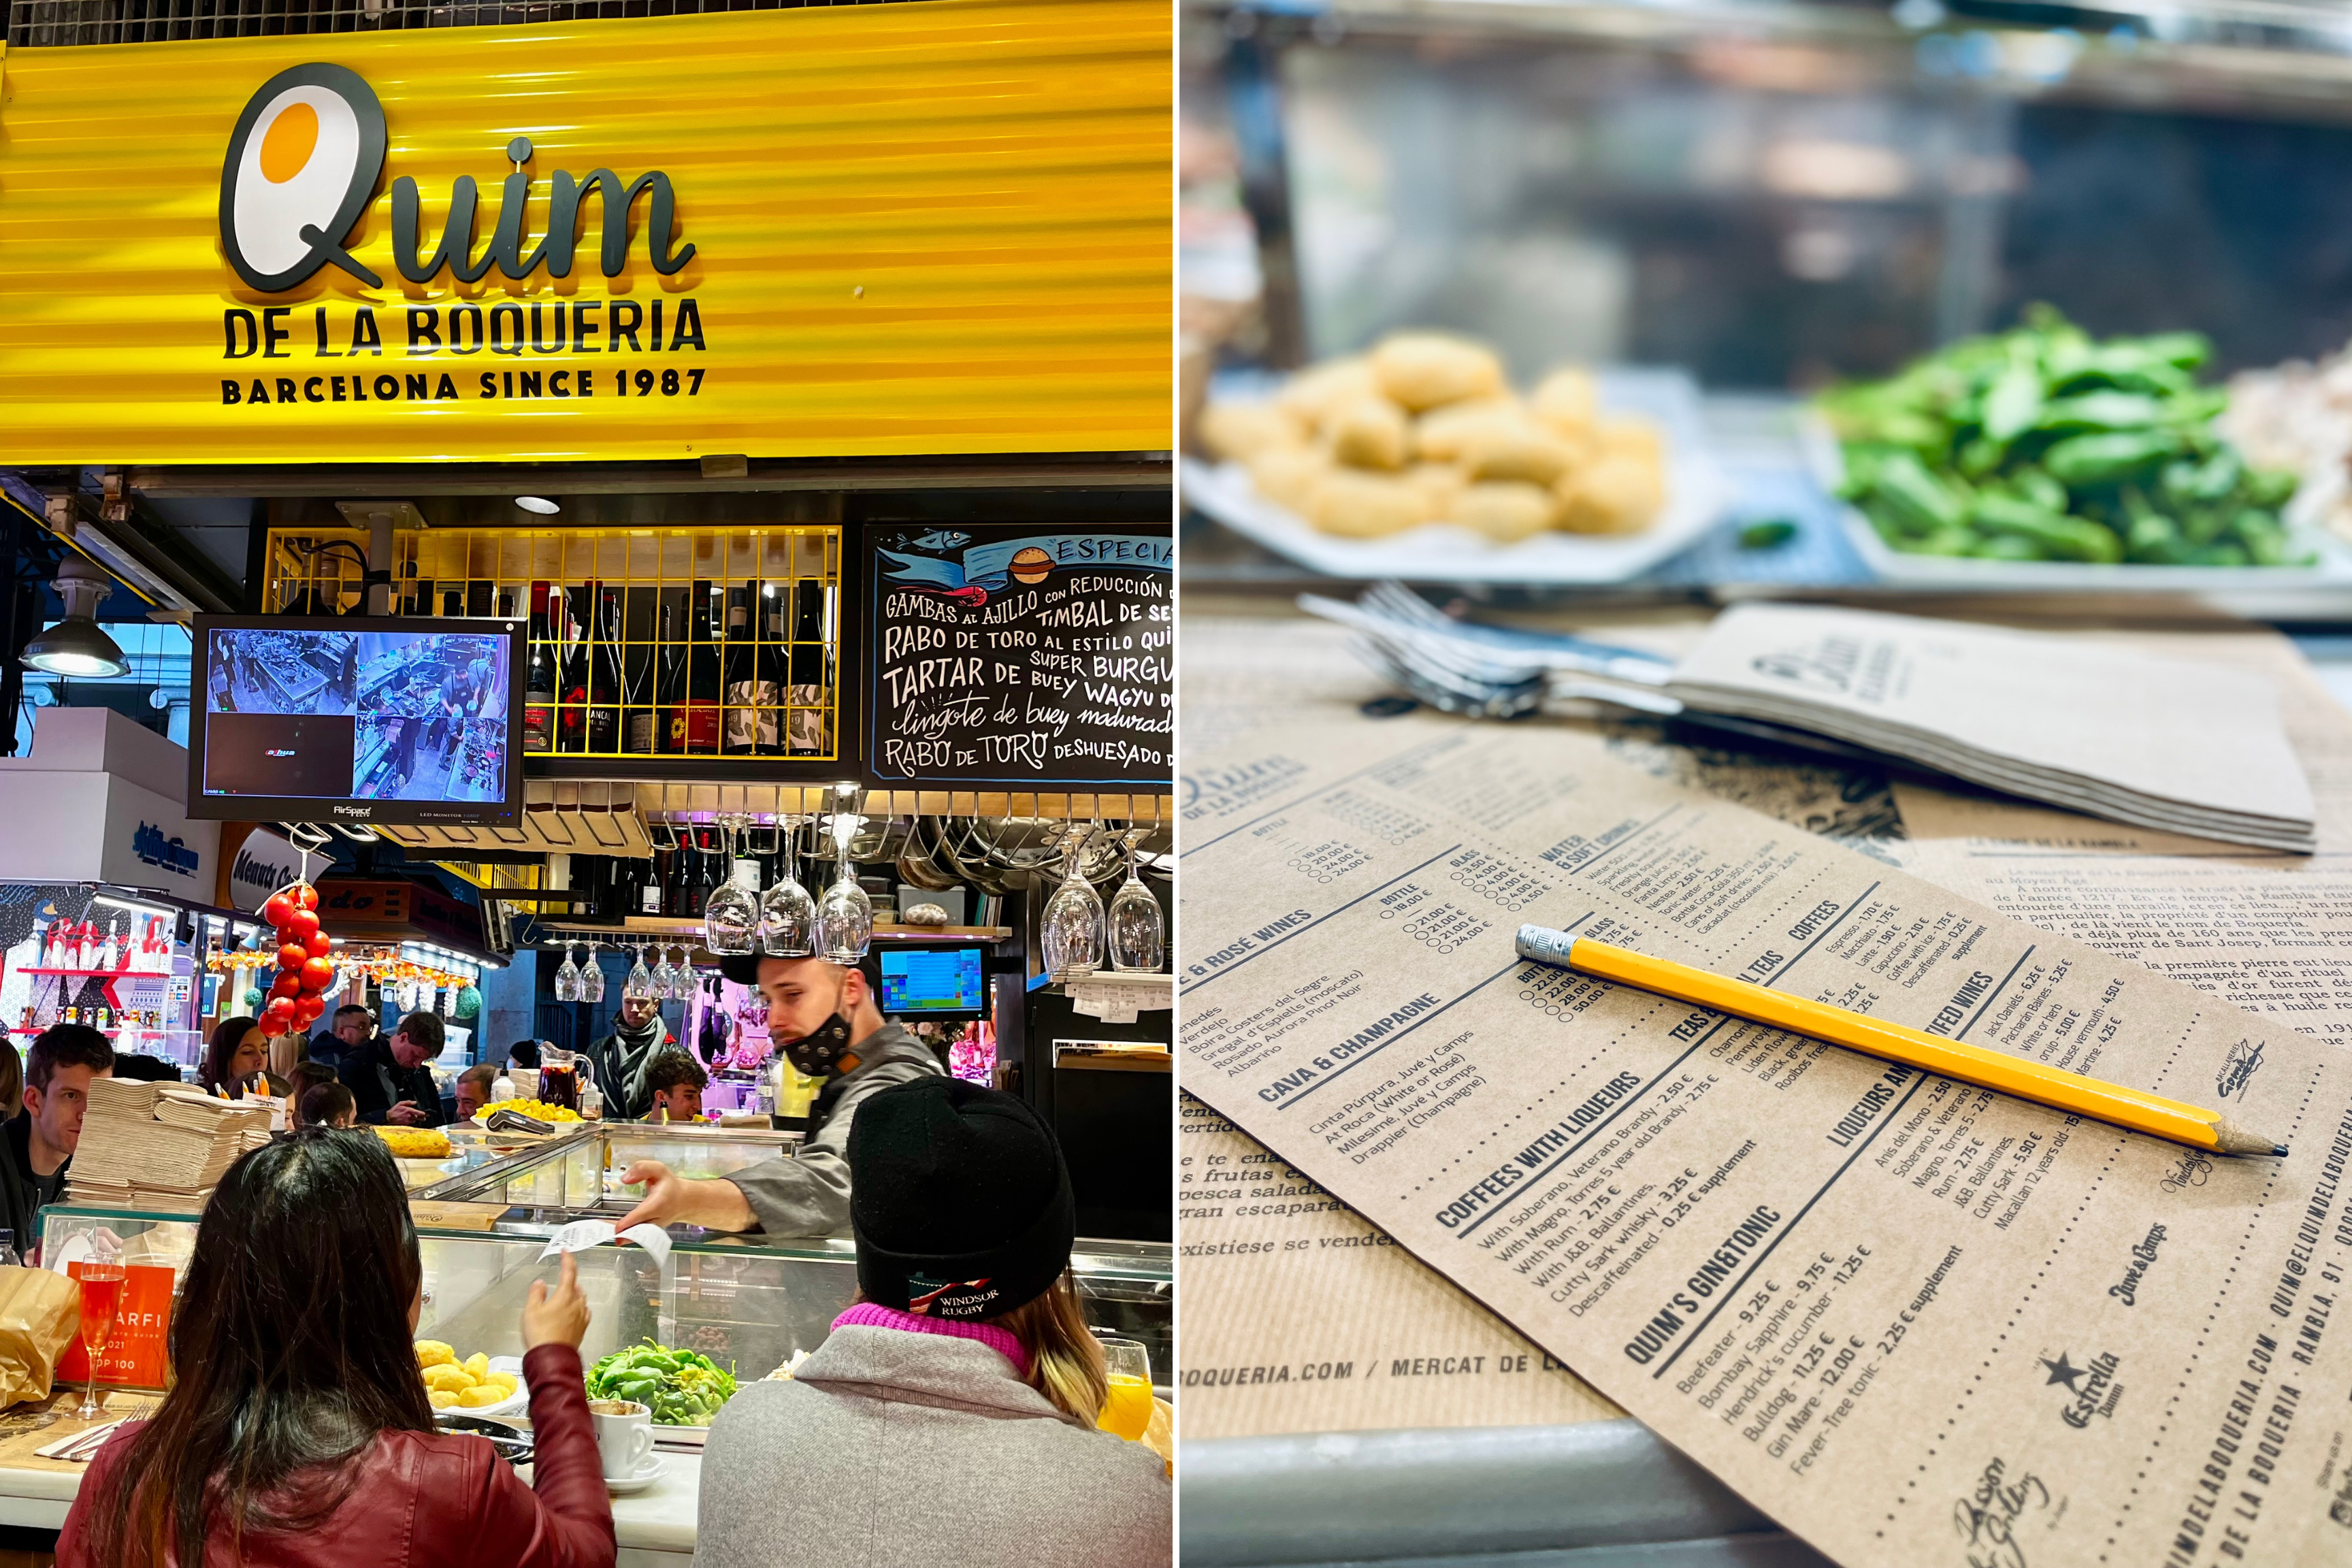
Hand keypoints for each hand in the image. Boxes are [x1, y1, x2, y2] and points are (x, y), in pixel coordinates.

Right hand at [388, 1100, 427, 1124]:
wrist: (388, 1118)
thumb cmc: (394, 1110)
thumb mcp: (400, 1103)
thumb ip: (408, 1102)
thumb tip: (415, 1102)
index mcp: (408, 1110)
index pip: (418, 1112)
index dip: (422, 1113)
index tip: (425, 1114)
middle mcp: (409, 1116)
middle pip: (418, 1118)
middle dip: (422, 1118)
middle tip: (425, 1118)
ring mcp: (407, 1121)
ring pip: (414, 1121)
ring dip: (416, 1120)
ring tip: (419, 1119)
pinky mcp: (405, 1124)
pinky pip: (410, 1123)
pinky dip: (411, 1122)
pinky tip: (411, 1121)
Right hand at [522, 1253, 588, 1350]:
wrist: (551, 1358)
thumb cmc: (540, 1334)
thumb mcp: (531, 1311)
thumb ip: (536, 1293)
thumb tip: (541, 1282)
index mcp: (565, 1295)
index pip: (569, 1272)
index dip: (567, 1259)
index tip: (566, 1251)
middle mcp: (577, 1303)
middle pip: (576, 1286)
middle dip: (569, 1280)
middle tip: (561, 1278)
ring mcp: (582, 1316)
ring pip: (580, 1298)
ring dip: (573, 1293)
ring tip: (563, 1295)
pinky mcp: (583, 1328)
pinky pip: (583, 1312)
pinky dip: (577, 1307)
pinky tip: (572, 1312)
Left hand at [614, 1161, 755, 1233]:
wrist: (685, 1201)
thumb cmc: (670, 1185)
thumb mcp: (659, 1170)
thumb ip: (642, 1169)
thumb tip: (625, 1179)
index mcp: (659, 1202)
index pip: (643, 1214)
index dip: (629, 1222)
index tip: (617, 1228)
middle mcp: (657, 1218)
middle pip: (640, 1230)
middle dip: (624, 1233)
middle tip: (608, 1233)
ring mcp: (655, 1228)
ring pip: (639, 1237)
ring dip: (623, 1237)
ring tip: (608, 1235)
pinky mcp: (651, 1233)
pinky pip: (639, 1237)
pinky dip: (627, 1238)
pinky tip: (616, 1236)